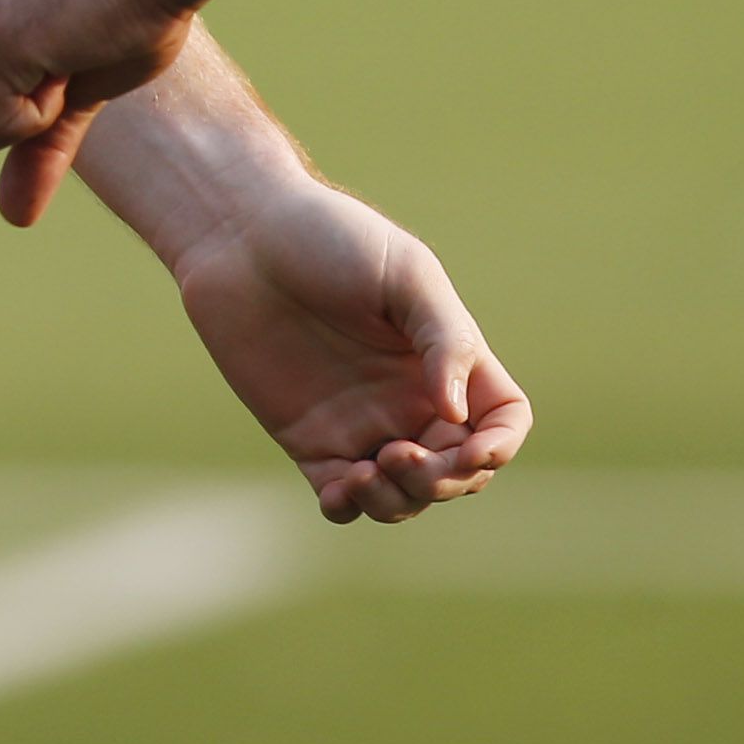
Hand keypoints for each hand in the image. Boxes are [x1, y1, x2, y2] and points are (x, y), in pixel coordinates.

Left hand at [0, 0, 297, 224]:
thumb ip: (34, 149)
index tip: (54, 64)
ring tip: (66, 54)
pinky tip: (68, 56)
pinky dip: (44, 112)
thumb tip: (12, 218)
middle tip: (63, 62)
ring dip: (35, 115)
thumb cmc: (126, 17)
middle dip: (17, 124)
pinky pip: (0, 127)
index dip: (12, 121)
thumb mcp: (68, 96)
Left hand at [168, 174, 531, 522]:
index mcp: (445, 356)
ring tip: (366, 471)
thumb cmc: (328, 236)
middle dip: (442, 480)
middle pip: (457, 470)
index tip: (469, 448)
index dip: (499, 446)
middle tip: (399, 455)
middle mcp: (411, 397)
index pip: (501, 420)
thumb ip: (445, 339)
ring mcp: (361, 422)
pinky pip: (341, 496)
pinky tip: (339, 488)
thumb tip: (458, 416)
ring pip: (403, 495)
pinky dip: (349, 507)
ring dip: (398, 500)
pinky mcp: (309, 439)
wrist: (242, 236)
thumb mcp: (406, 273)